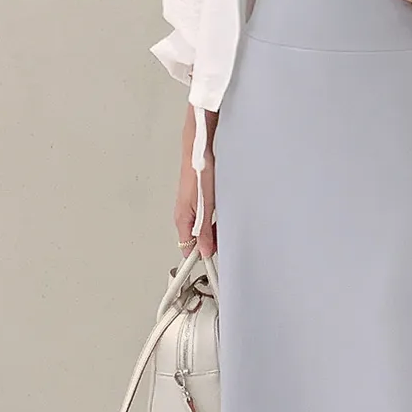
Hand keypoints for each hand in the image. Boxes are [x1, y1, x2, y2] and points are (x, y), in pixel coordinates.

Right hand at [175, 111, 216, 254]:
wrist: (200, 145)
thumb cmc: (198, 169)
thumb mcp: (203, 205)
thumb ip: (203, 229)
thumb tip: (204, 250)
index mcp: (182, 218)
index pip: (188, 248)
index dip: (201, 257)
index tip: (214, 266)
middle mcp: (186, 213)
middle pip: (198, 239)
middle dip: (212, 244)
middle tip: (227, 247)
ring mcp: (194, 205)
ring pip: (205, 228)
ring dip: (217, 231)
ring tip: (229, 231)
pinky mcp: (203, 197)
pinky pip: (210, 216)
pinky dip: (218, 220)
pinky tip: (227, 216)